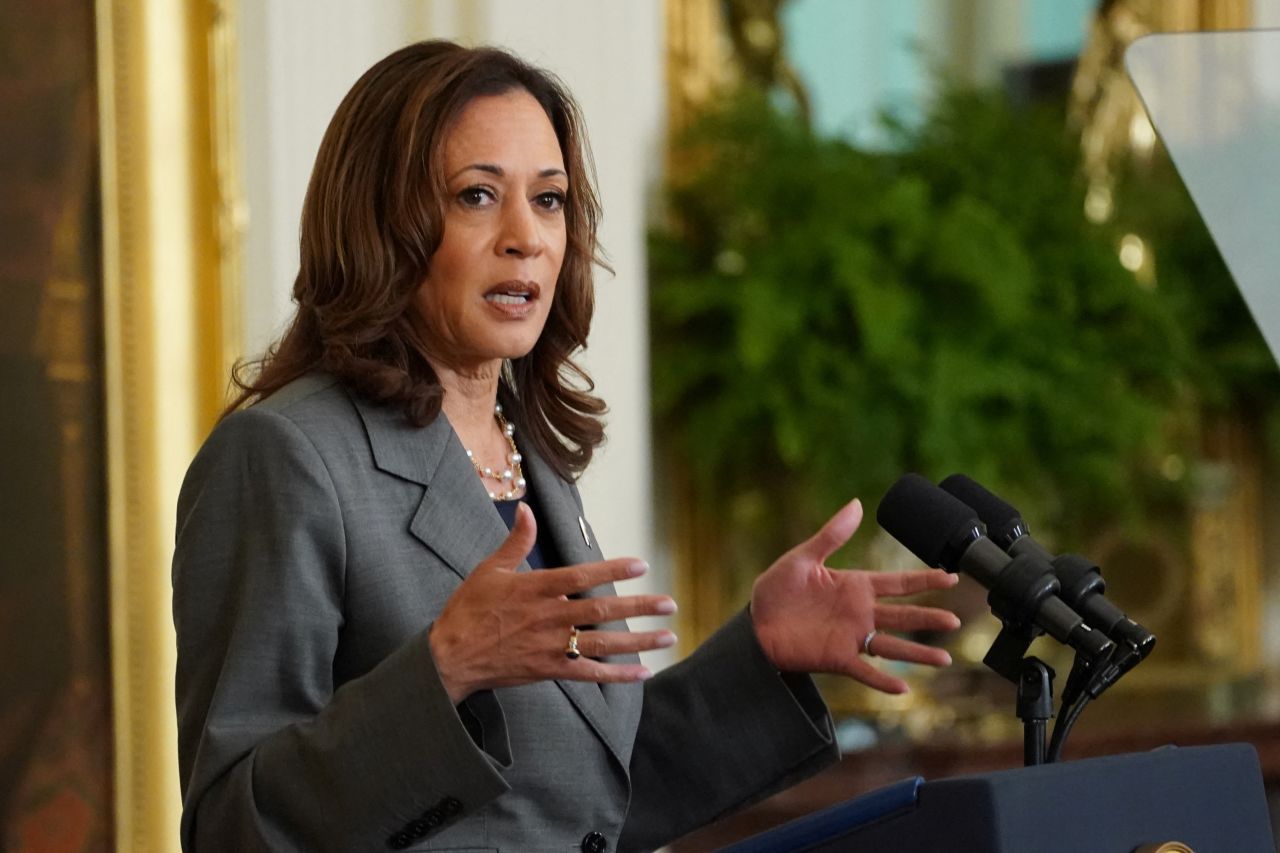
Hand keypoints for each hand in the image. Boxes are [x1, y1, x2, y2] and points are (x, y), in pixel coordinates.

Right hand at [429, 503, 677, 703]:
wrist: (449, 657)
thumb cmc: (468, 610)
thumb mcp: (489, 570)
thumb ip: (516, 542)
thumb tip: (527, 510)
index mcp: (536, 589)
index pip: (581, 576)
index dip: (613, 569)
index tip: (641, 564)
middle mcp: (548, 617)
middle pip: (602, 611)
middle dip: (639, 607)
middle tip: (669, 604)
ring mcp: (550, 646)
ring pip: (603, 643)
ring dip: (639, 641)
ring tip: (668, 636)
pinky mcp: (549, 670)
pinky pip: (589, 674)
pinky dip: (617, 675)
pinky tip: (642, 673)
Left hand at [750, 498, 959, 693]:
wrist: (754, 625)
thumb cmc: (776, 590)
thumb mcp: (802, 558)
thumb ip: (831, 534)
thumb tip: (856, 504)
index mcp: (855, 586)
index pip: (898, 583)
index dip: (925, 580)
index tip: (952, 577)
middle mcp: (859, 613)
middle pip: (903, 616)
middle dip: (929, 618)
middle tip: (956, 621)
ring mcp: (851, 638)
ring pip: (892, 646)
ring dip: (917, 653)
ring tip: (945, 660)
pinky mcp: (837, 658)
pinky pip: (865, 672)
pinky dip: (883, 681)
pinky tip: (904, 688)